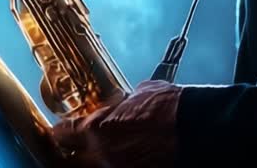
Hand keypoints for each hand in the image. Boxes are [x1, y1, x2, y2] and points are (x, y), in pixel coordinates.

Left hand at [52, 80, 181, 167]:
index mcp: (97, 130)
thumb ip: (120, 104)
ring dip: (91, 162)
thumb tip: (118, 105)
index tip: (61, 130)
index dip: (60, 132)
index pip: (62, 134)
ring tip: (96, 155)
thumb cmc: (169, 107)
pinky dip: (113, 165)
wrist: (196, 126)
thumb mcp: (138, 95)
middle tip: (70, 151)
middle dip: (67, 156)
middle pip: (68, 163)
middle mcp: (103, 156)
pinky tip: (122, 158)